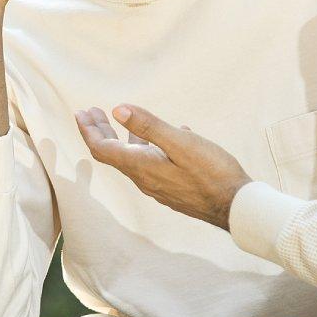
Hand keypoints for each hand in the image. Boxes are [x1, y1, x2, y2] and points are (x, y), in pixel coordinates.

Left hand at [76, 104, 251, 230]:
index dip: (88, 130)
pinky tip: (164, 136)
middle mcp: (145, 179)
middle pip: (112, 154)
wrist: (236, 206)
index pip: (102, 149)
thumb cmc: (212, 172)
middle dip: (100, 131)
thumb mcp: (180, 143)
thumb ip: (149, 126)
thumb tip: (117, 110)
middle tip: (91, 112)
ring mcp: (159, 185)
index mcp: (142, 167)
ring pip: (132, 159)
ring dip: (122, 137)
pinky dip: (147, 147)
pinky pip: (151, 164)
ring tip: (121, 119)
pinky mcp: (172, 188)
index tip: (80, 113)